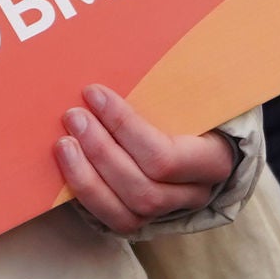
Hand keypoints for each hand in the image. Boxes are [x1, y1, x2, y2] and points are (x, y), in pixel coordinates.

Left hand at [55, 85, 234, 234]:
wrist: (196, 139)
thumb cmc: (185, 108)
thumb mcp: (186, 93)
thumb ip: (162, 85)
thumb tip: (117, 57)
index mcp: (215, 158)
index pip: (167, 156)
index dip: (124, 126)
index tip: (94, 93)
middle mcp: (196, 192)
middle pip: (144, 187)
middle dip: (101, 151)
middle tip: (74, 116)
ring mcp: (170, 212)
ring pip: (129, 211)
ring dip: (87, 175)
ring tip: (64, 142)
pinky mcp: (143, 221)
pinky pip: (113, 220)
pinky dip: (86, 194)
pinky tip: (68, 165)